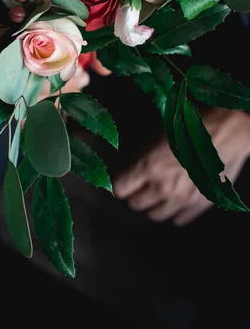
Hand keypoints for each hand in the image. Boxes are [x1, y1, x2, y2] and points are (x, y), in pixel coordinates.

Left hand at [113, 109, 249, 225]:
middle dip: (136, 194)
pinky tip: (177, 198)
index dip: (120, 184)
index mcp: (147, 166)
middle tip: (142, 185)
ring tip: (159, 192)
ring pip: (154, 215)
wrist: (227, 131)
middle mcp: (162, 187)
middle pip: (135, 204)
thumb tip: (129, 169)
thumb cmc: (190, 127)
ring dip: (154, 204)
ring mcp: (181, 199)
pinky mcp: (199, 205)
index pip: (120, 189)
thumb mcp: (157, 136)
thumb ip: (141, 157)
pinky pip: (177, 220)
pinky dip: (174, 211)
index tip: (124, 181)